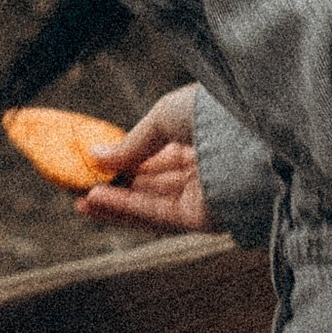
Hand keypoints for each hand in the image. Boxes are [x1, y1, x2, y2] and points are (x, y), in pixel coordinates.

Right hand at [76, 85, 208, 233]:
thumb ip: (130, 143)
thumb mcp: (164, 116)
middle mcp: (204, 167)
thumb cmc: (216, 113)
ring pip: (149, 202)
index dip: (124, 158)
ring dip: (113, 202)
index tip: (93, 161)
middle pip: (150, 182)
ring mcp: (204, 195)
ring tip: (78, 199)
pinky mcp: (204, 219)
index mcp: (202, 136)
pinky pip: (157, 216)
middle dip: (112, 184)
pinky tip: (96, 200)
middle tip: (77, 184)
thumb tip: (96, 157)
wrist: (254, 136)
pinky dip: (126, 209)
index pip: (157, 153)